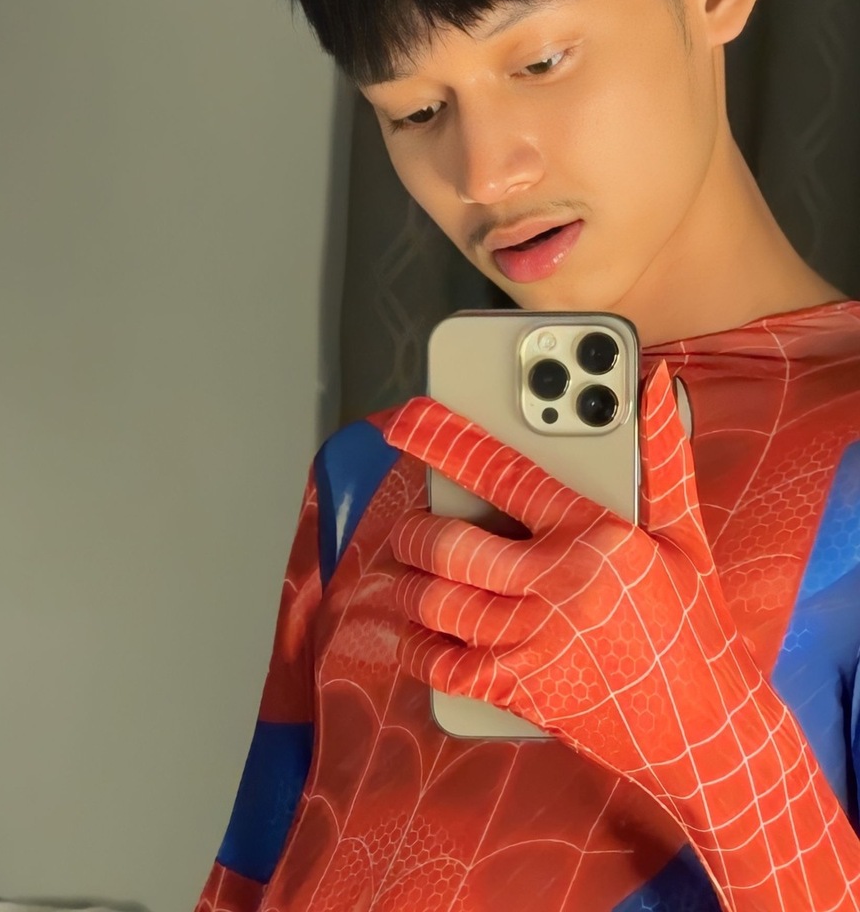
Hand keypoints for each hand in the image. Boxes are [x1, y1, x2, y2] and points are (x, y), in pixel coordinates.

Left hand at [383, 361, 859, 909]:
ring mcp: (536, 644)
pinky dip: (418, 647)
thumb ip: (662, 458)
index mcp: (595, 537)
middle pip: (451, 547)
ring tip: (410, 572)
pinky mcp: (521, 692)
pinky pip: (443, 665)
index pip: (503, 473)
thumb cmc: (696, 627)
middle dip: (415, 531)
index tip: (406, 420)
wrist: (714, 733)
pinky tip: (418, 632)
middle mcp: (558, 587)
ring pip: (438, 603)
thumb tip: (657, 387)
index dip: (446, 441)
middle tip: (412, 527)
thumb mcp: (685, 538)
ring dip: (409, 584)